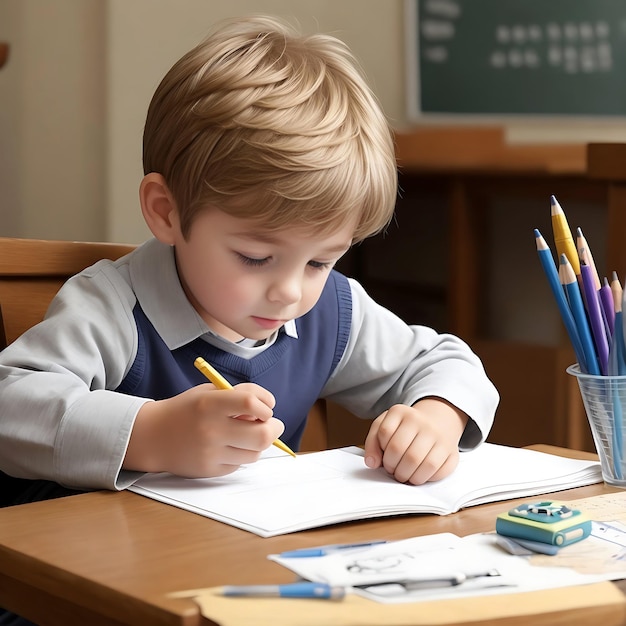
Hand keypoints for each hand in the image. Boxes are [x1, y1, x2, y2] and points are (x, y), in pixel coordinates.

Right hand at [124, 382, 284, 477]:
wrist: (152, 436)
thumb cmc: (186, 410)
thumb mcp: (209, 392)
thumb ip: (239, 396)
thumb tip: (268, 409)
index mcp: (210, 404)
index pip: (250, 403)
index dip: (266, 404)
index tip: (267, 406)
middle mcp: (211, 430)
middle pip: (262, 435)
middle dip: (275, 428)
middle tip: (273, 424)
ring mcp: (210, 453)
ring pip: (255, 453)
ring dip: (258, 443)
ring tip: (248, 434)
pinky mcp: (210, 470)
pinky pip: (239, 464)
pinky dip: (241, 454)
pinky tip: (229, 446)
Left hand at [363, 398, 467, 484]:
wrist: (438, 422)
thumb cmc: (405, 429)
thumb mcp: (384, 426)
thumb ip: (372, 443)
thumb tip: (371, 463)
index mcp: (401, 412)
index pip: (384, 433)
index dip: (381, 451)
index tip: (384, 457)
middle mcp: (421, 420)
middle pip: (399, 450)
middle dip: (391, 467)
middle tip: (393, 470)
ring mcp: (438, 435)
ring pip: (417, 462)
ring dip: (406, 475)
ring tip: (404, 474)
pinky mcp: (451, 451)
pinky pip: (436, 471)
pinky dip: (423, 478)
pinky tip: (418, 475)